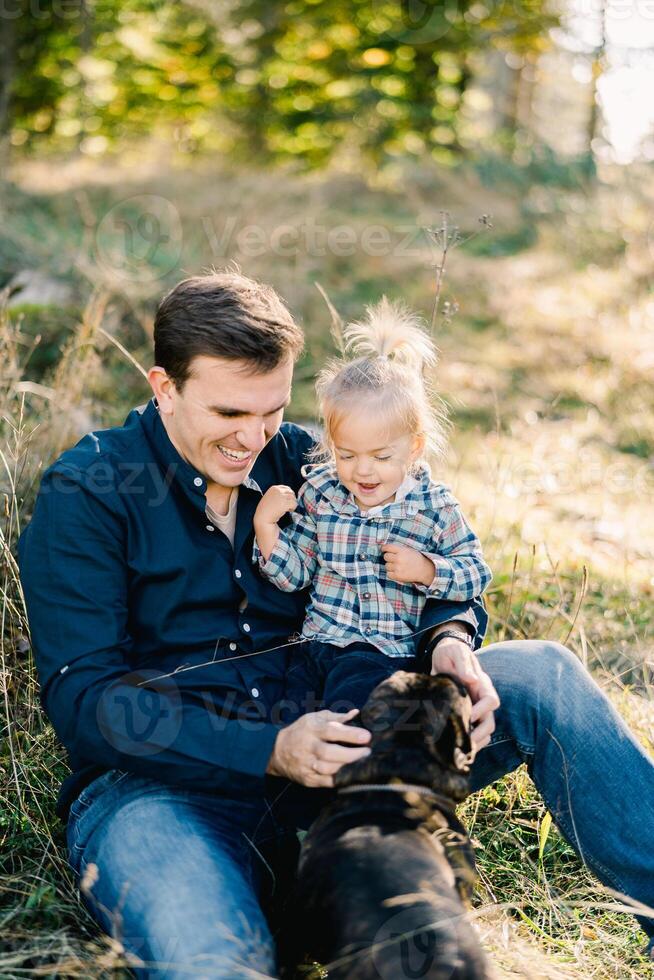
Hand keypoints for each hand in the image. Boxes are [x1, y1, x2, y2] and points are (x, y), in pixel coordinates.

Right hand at [255, 485, 296, 525]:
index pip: (287, 488)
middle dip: (292, 499)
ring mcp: (281, 496)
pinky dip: (293, 508)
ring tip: (288, 509)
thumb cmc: (266, 509)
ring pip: (293, 498)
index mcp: (274, 488)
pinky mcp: (284, 503)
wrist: (262, 517)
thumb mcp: (270, 497)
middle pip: (291, 492)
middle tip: (289, 506)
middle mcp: (278, 490)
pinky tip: (288, 511)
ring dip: (292, 504)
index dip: (289, 494)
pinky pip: (294, 504)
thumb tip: (290, 495)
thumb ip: (278, 494)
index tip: (288, 500)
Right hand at [266, 709, 371, 787]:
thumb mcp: (316, 718)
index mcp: (312, 728)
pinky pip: (326, 782)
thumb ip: (337, 717)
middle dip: (351, 754)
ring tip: (363, 764)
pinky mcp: (308, 779)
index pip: (331, 731)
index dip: (350, 734)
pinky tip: (352, 775)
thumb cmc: (302, 731)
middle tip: (368, 753)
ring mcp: (307, 764)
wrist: (277, 751)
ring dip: (347, 768)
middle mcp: (308, 746)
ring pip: (328, 769)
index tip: (367, 736)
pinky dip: (340, 780)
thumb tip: (357, 713)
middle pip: (330, 753)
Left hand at [383, 542, 434, 586]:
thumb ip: (398, 549)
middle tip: (394, 559)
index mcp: (401, 550)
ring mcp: (397, 568)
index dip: (384, 548)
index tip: (384, 549)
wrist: (425, 570)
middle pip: (385, 557)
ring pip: (386, 566)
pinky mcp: (397, 576)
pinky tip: (397, 571)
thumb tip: (385, 548)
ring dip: (390, 566)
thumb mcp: (408, 550)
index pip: (387, 547)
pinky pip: (388, 574)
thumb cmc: (416, 559)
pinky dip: (391, 573)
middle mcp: (398, 558)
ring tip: (398, 566)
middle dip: (389, 558)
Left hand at [430, 636, 499, 754]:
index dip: (482, 710)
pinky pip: (473, 732)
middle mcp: (481, 698)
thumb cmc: (451, 653)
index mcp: (482, 684)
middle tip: (464, 742)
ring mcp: (475, 708)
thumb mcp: (455, 653)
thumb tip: (472, 680)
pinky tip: (456, 749)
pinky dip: (468, 742)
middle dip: (480, 733)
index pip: (491, 700)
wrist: (443, 655)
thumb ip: (463, 665)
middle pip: (490, 721)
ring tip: (461, 751)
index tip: (468, 716)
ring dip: (475, 742)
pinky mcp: (465, 714)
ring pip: (484, 731)